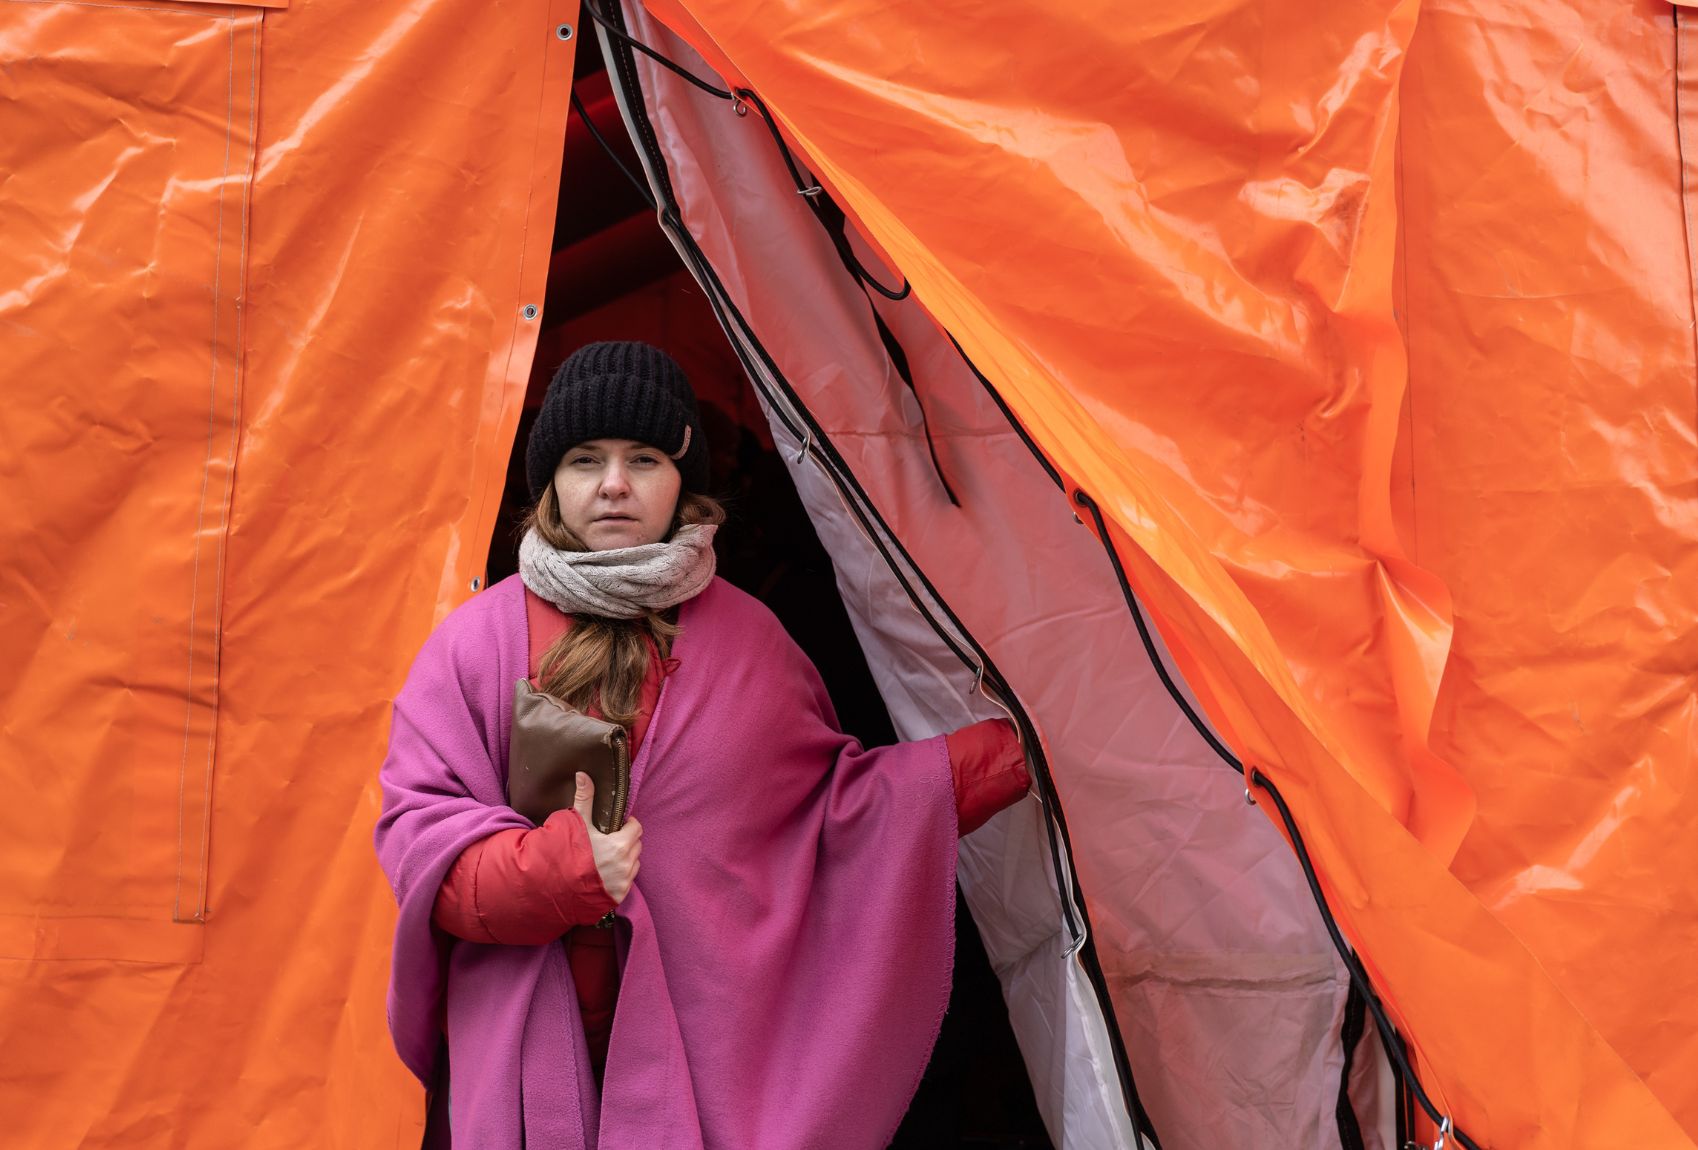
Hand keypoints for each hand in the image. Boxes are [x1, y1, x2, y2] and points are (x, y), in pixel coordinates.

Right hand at [573, 772, 641, 902]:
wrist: (554, 888)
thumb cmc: (567, 853)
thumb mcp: (576, 824)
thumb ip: (585, 799)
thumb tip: (583, 774)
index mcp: (620, 845)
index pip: (637, 828)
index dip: (627, 824)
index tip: (616, 825)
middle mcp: (626, 865)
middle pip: (637, 845)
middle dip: (627, 840)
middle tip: (609, 840)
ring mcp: (624, 882)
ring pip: (634, 862)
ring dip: (625, 858)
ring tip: (605, 857)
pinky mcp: (619, 895)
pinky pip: (628, 880)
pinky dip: (621, 875)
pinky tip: (604, 872)